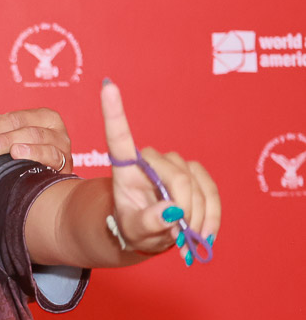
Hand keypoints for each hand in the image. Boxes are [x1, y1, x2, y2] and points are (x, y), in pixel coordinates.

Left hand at [0, 107, 71, 170]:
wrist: (48, 178)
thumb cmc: (27, 151)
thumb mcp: (5, 134)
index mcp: (42, 117)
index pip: (13, 118)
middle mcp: (56, 129)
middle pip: (25, 128)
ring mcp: (62, 147)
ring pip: (38, 139)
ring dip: (13, 143)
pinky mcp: (65, 165)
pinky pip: (51, 156)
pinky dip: (34, 154)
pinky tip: (17, 154)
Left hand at [101, 80, 220, 253]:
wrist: (149, 232)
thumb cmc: (133, 227)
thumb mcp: (134, 231)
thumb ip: (148, 223)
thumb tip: (171, 212)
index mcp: (125, 169)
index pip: (119, 138)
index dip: (114, 113)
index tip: (108, 86)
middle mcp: (149, 160)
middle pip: (175, 176)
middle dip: (182, 207)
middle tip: (177, 232)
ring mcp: (174, 164)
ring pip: (193, 183)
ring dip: (195, 214)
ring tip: (182, 233)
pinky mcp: (195, 172)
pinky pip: (210, 189)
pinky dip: (211, 213)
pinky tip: (204, 231)